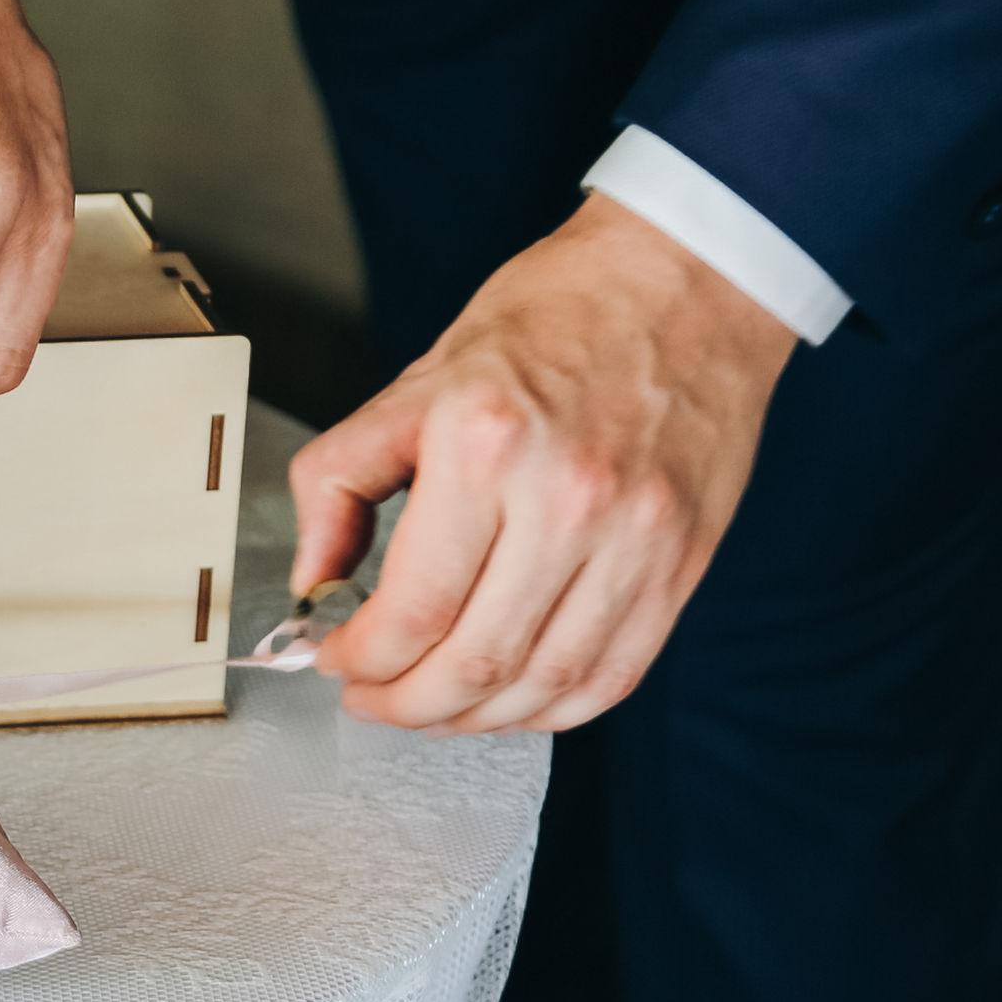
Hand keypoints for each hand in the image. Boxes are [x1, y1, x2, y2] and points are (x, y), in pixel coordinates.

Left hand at [287, 194, 794, 732]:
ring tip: (432, 706)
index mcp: (485, 446)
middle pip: (475, 663)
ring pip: (545, 684)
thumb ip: (343, 478)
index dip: (358, 660)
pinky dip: (555, 708)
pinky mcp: (683, 562)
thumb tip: (312, 578)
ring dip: (475, 719)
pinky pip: (615, 673)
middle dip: (404, 704)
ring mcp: (637, 539)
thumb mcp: (418, 379)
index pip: (412, 608)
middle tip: (370, 699)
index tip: (333, 660)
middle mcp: (568, 500)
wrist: (689, 281)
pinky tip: (512, 697)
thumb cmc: (554, 317)